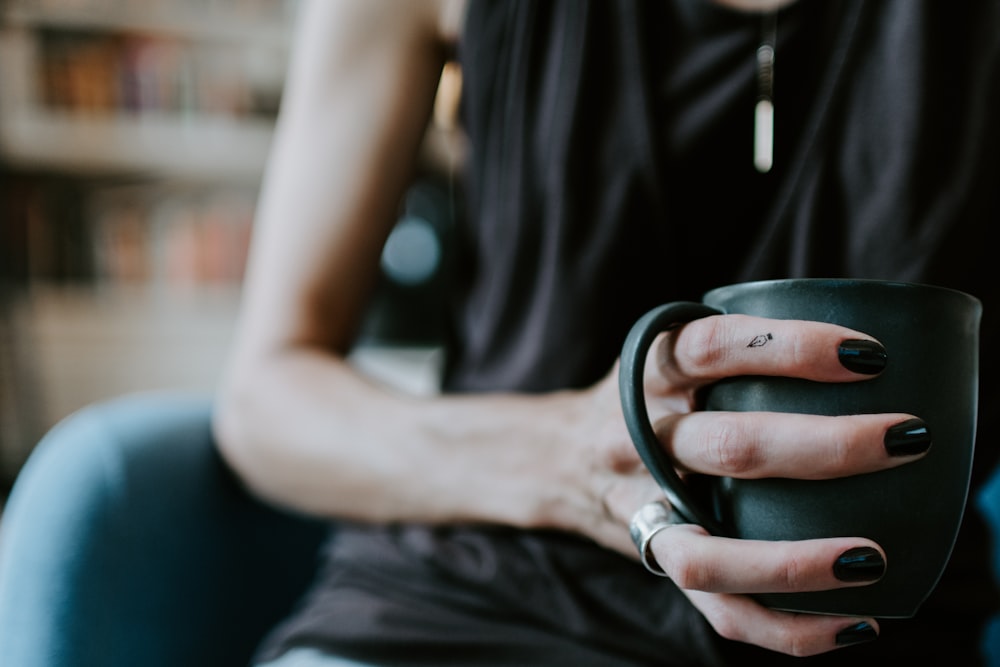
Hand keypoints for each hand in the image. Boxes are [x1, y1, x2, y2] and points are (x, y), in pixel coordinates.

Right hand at [584, 314, 929, 655]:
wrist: (554, 457)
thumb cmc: (640, 401)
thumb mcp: (666, 357)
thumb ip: (732, 351)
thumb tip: (864, 352)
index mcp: (649, 377)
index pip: (712, 348)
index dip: (790, 348)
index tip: (869, 355)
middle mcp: (637, 442)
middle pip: (728, 447)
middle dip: (826, 446)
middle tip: (905, 438)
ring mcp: (641, 511)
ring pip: (710, 553)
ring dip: (794, 562)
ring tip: (870, 558)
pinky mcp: (655, 562)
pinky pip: (717, 610)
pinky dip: (785, 628)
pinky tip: (852, 623)